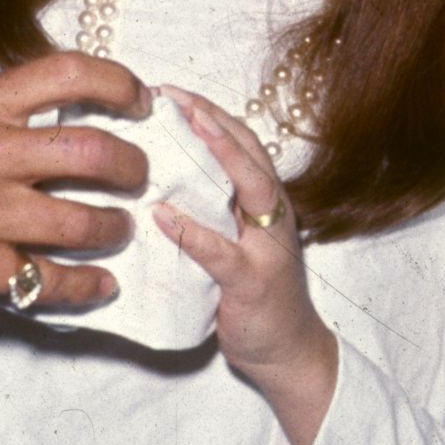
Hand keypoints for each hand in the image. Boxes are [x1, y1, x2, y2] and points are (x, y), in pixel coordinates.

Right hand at [0, 52, 151, 309]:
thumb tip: (51, 123)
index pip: (68, 73)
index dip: (118, 83)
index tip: (138, 100)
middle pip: (95, 151)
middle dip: (133, 167)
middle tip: (138, 176)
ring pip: (85, 222)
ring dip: (115, 228)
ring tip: (119, 230)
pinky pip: (52, 280)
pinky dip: (87, 286)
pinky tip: (100, 284)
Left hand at [155, 90, 337, 444]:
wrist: (289, 354)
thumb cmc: (253, 294)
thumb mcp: (232, 242)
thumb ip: (210, 210)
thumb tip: (156, 180)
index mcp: (265, 202)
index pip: (243, 143)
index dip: (211, 113)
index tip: (172, 90)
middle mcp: (272, 216)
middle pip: (249, 152)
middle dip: (213, 119)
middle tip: (172, 94)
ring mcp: (266, 248)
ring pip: (250, 188)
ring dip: (218, 154)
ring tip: (184, 127)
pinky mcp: (253, 283)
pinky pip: (222, 251)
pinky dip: (193, 231)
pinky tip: (163, 214)